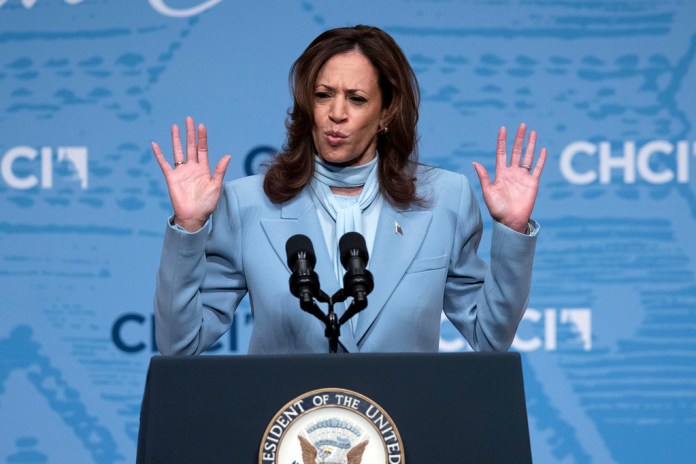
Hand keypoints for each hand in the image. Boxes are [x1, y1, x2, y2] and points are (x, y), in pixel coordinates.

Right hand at [152, 116, 230, 231]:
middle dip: (190, 133)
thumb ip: (219, 170)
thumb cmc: (207, 204)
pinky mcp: (171, 178)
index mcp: (204, 169)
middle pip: (190, 146)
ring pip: (178, 152)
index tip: (201, 126)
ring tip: (175, 126)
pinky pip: (164, 164)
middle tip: (189, 119)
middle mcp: (192, 168)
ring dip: (176, 139)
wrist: (194, 216)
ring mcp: (181, 172)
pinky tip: (155, 144)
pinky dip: (159, 154)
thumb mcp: (216, 186)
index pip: (202, 149)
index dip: (201, 138)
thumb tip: (227, 155)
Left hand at [472, 123, 546, 232]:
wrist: (510, 221)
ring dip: (530, 145)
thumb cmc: (497, 209)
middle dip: (518, 138)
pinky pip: (538, 168)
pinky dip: (541, 159)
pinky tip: (543, 149)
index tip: (503, 129)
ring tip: (532, 132)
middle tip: (522, 125)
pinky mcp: (533, 183)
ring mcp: (523, 177)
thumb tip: (474, 162)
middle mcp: (512, 173)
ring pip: (527, 157)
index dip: (502, 141)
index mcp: (501, 174)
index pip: (502, 153)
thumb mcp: (488, 192)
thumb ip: (483, 177)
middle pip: (516, 151)